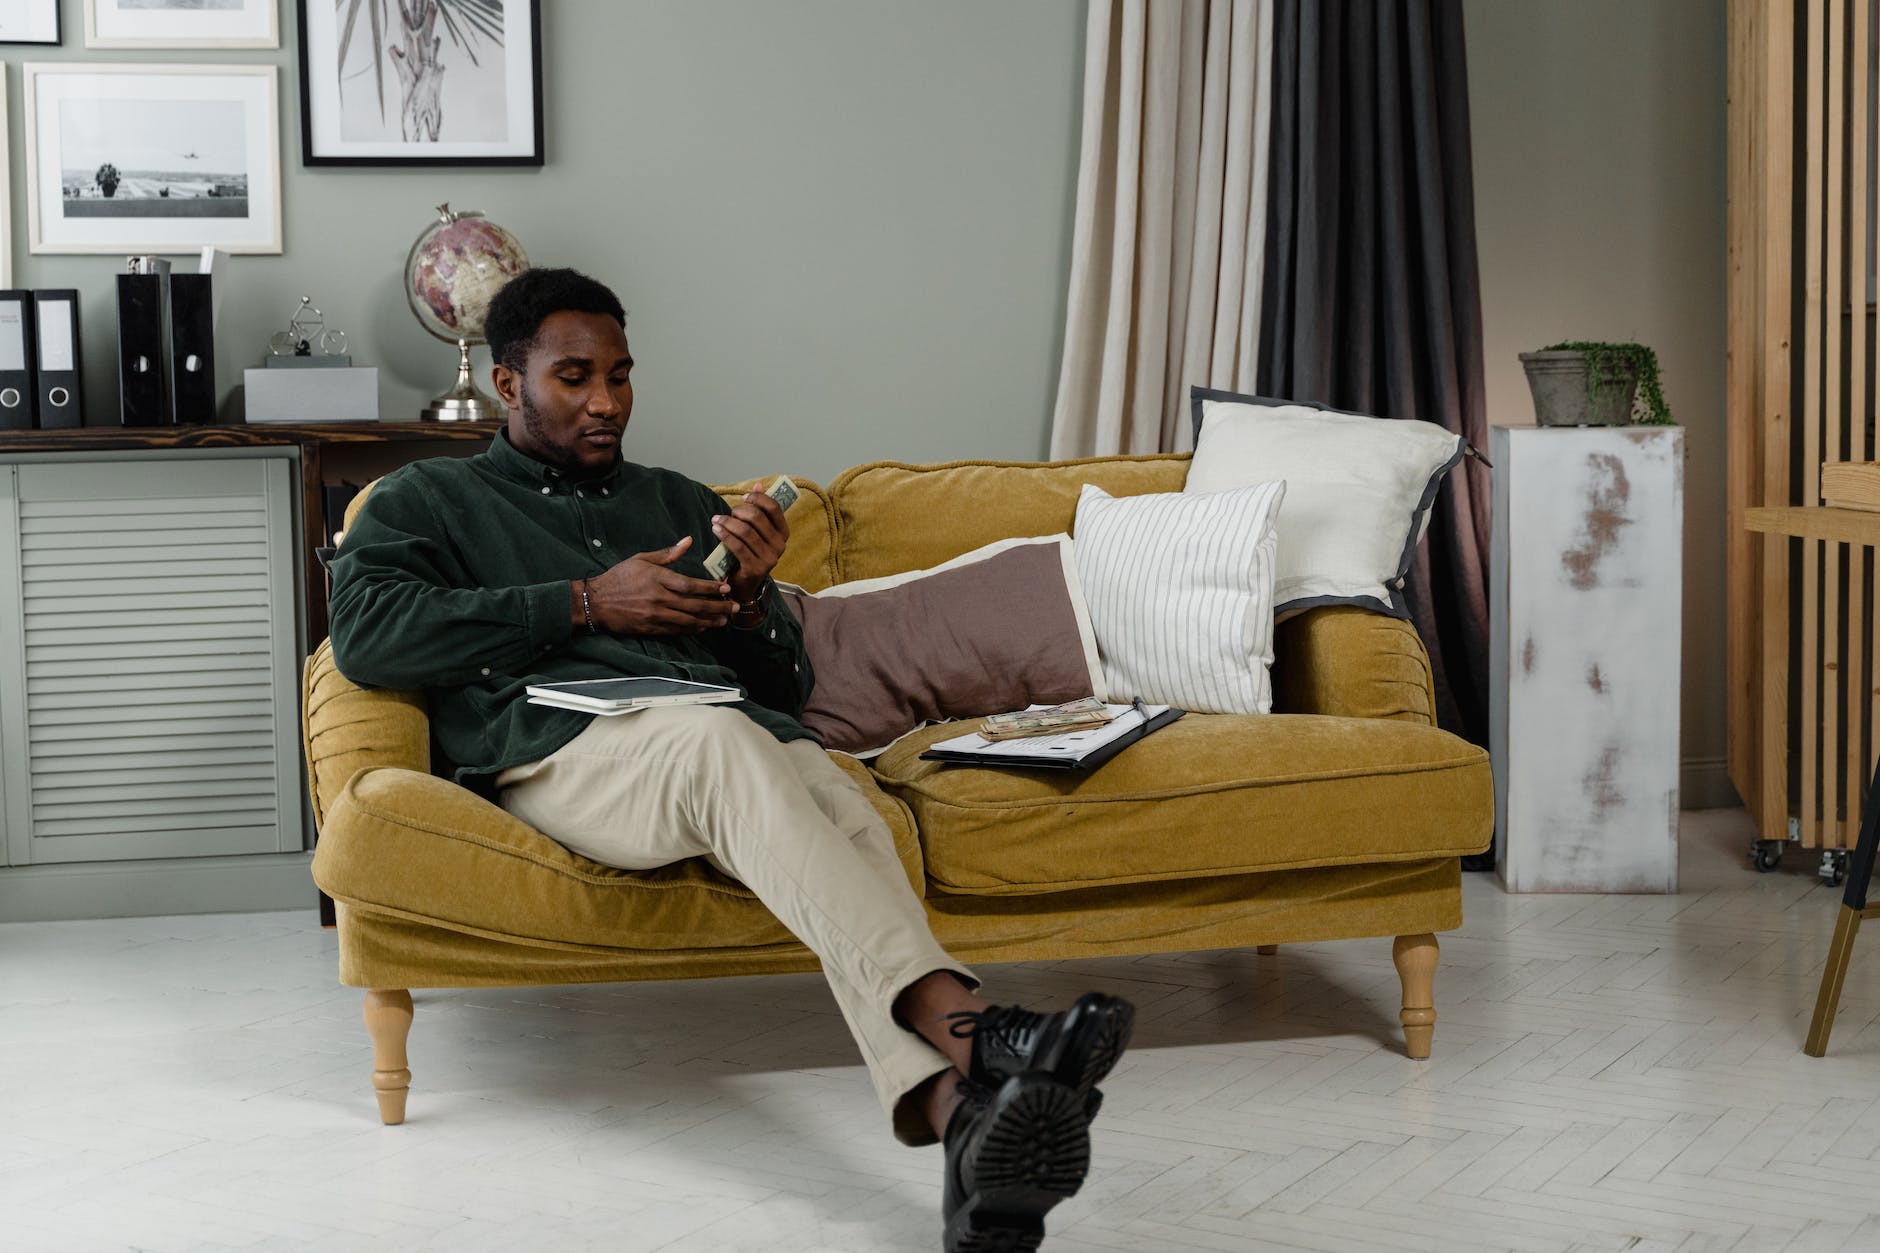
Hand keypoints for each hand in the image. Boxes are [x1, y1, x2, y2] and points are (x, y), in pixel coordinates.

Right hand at [583, 536, 732, 634]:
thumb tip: (689, 541)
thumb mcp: (641, 559)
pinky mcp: (650, 628)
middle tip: (734, 607)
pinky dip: (692, 629)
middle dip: (717, 607)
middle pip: (694, 605)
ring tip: (724, 620)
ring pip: (688, 620)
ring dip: (709, 621)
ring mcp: (654, 616)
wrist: (596, 601)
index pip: (690, 585)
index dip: (710, 588)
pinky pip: (676, 631)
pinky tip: (703, 627)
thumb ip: (667, 554)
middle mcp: (658, 598)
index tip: (726, 588)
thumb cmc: (619, 577)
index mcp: (657, 579)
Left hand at [713, 489, 789, 603]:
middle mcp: (780, 546)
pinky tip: (716, 529)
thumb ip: (759, 509)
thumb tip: (758, 484)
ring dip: (727, 522)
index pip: (774, 508)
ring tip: (715, 520)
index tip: (744, 497)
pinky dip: (724, 535)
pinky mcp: (755, 568)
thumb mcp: (757, 532)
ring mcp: (769, 558)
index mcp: (783, 533)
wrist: (745, 585)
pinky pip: (737, 546)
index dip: (758, 498)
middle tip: (727, 514)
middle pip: (757, 518)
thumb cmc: (750, 553)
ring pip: (745, 531)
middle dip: (738, 511)